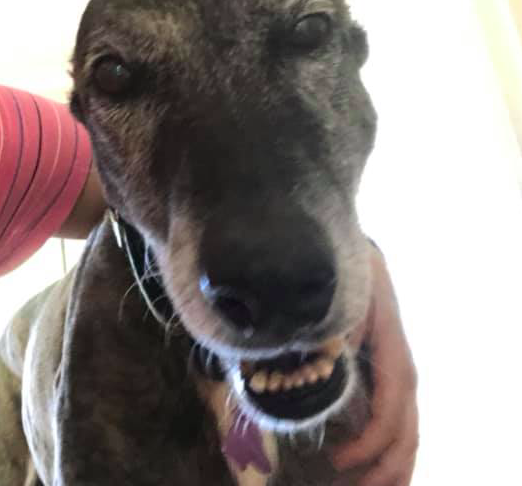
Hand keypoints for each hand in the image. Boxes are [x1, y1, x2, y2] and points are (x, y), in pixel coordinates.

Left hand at [330, 245, 418, 485]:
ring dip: (396, 465)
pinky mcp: (388, 372)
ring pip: (409, 428)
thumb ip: (334, 341)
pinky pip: (399, 416)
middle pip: (407, 428)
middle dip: (387, 467)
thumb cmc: (347, 280)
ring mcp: (398, 372)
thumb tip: (316, 380)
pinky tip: (380, 463)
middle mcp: (402, 369)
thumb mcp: (340, 306)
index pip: (390, 411)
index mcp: (393, 355)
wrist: (357, 259)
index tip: (337, 461)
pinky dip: (393, 446)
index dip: (370, 443)